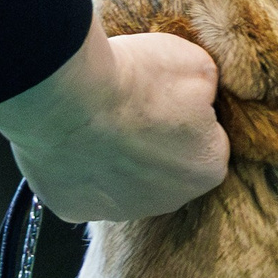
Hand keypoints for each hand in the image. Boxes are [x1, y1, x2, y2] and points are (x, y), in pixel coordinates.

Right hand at [0, 18, 229, 223]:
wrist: (68, 97)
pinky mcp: (75, 209)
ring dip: (117, 158)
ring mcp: (118, 211)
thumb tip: (201, 98)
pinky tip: (73, 140)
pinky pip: (83, 188)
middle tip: (132, 108)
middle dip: (153, 143)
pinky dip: (79, 167)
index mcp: (205, 169)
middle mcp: (167, 201)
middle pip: (166, 168)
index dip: (185, 114)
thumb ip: (208, 90)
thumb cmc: (136, 82)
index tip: (164, 96)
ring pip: (124, 182)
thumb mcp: (197, 65)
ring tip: (98, 120)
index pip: (206, 142)